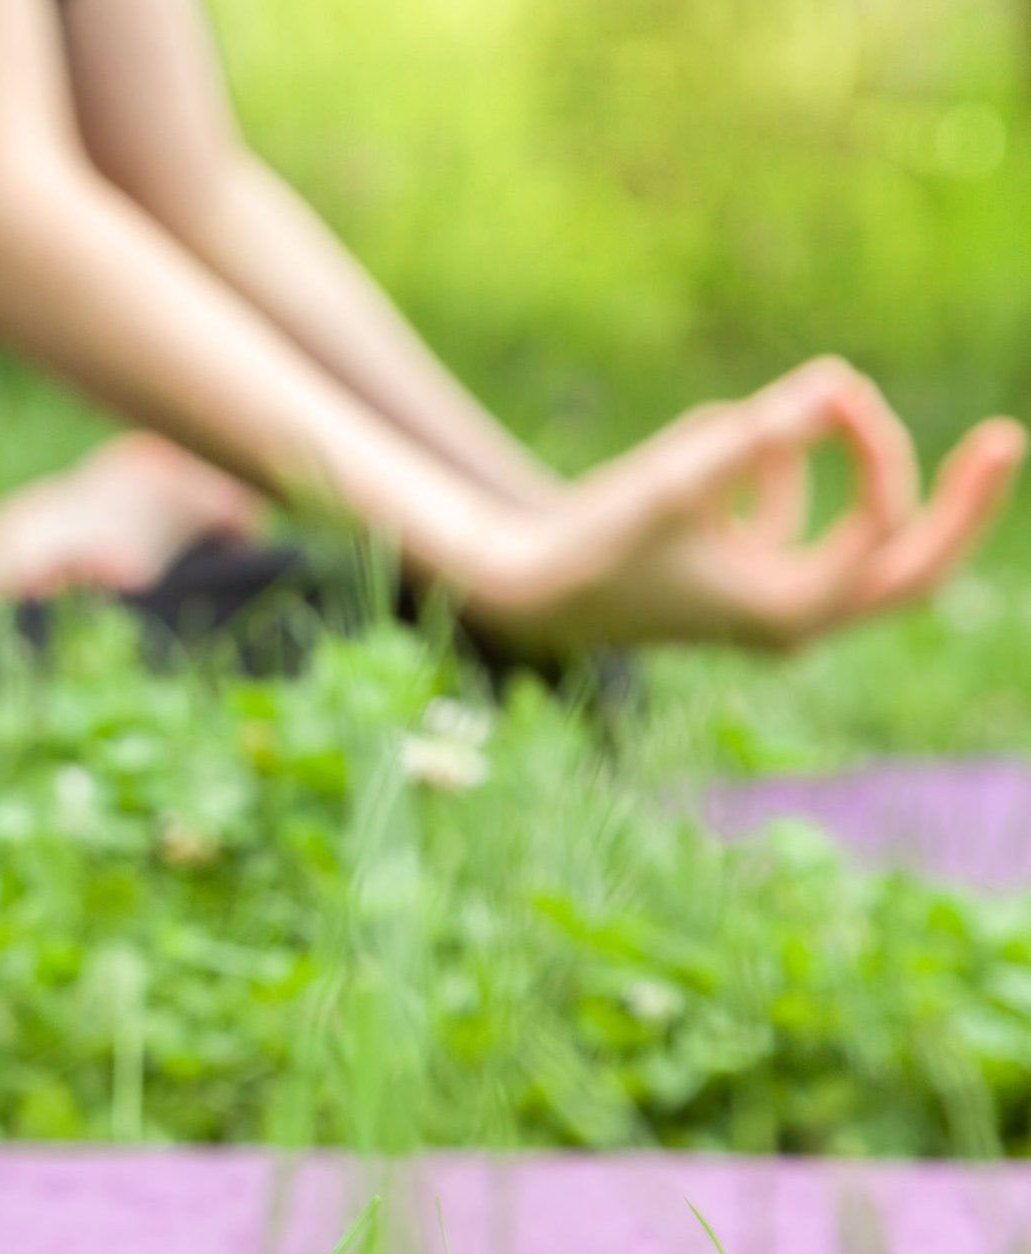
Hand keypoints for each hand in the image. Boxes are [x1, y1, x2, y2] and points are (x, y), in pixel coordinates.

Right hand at [458, 358, 1022, 653]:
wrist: (525, 586)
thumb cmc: (595, 541)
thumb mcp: (677, 479)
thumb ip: (758, 430)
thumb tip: (840, 381)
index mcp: (791, 612)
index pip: (883, 530)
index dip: (877, 450)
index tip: (840, 393)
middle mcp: (792, 618)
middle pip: (913, 569)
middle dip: (961, 506)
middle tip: (1007, 440)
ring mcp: (767, 602)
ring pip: (847, 531)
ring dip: (818, 463)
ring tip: (777, 423)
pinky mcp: (738, 580)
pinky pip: (790, 518)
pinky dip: (773, 471)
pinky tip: (737, 442)